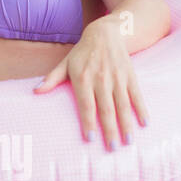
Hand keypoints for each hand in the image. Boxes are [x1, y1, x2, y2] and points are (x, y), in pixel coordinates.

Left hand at [33, 18, 147, 146]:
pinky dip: (141, 108)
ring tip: (128, 141)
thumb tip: (36, 92)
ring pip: (123, 104)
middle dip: (110, 129)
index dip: (89, 122)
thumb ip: (52, 79)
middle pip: (106, 108)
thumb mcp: (65, 63)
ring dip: (126, 123)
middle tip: (112, 148)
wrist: (106, 32)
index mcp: (83, 78)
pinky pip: (137, 94)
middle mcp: (101, 79)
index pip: (86, 105)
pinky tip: (145, 123)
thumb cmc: (82, 52)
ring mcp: (117, 77)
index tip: (91, 139)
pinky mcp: (130, 75)